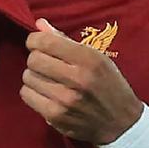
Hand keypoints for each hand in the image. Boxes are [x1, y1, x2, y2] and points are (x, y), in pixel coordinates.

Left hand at [21, 19, 142, 144]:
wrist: (121, 123)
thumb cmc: (109, 85)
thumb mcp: (97, 58)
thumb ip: (66, 41)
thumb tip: (39, 24)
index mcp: (89, 59)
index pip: (46, 42)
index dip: (35, 40)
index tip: (38, 43)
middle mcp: (77, 78)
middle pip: (34, 59)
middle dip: (36, 58)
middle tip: (46, 63)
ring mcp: (65, 99)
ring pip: (28, 77)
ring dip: (35, 76)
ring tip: (48, 79)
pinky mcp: (55, 116)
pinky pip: (27, 95)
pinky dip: (33, 92)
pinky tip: (46, 93)